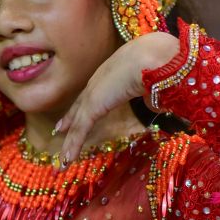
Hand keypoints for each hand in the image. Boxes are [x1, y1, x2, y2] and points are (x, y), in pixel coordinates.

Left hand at [56, 32, 179, 163]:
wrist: (153, 57)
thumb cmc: (161, 65)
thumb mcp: (157, 82)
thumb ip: (152, 94)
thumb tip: (156, 102)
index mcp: (112, 73)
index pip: (94, 93)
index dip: (85, 104)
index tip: (78, 112)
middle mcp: (99, 81)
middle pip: (80, 106)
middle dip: (69, 119)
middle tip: (58, 130)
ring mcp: (94, 93)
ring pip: (78, 122)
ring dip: (70, 143)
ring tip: (62, 161)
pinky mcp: (93, 105)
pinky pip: (80, 129)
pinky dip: (73, 146)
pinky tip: (67, 161)